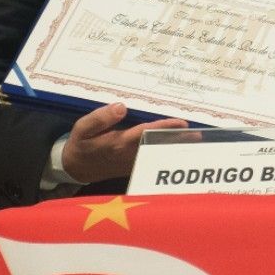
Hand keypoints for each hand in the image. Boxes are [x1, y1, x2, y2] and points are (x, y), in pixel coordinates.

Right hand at [61, 102, 188, 185]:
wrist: (76, 168)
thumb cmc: (81, 144)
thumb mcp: (82, 128)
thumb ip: (100, 118)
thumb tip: (122, 106)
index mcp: (118, 143)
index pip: (145, 134)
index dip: (164, 128)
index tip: (181, 122)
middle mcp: (129, 154)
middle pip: (158, 145)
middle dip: (178, 139)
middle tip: (198, 134)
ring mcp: (133, 162)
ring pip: (159, 153)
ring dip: (176, 146)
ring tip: (196, 139)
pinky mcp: (134, 167)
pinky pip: (154, 158)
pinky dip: (167, 152)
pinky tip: (180, 147)